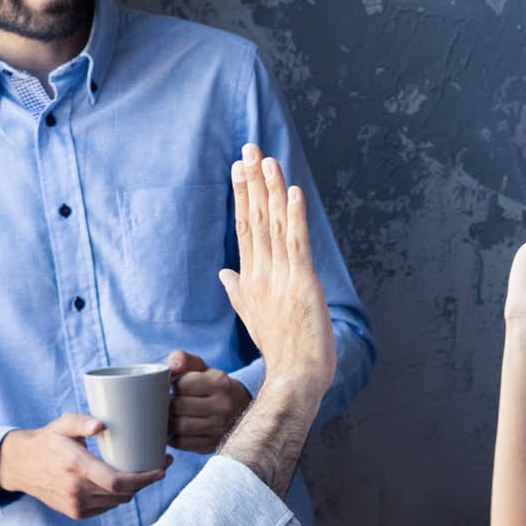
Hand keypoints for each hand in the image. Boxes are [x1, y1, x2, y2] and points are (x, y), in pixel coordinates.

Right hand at [0, 412, 168, 518]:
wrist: (21, 466)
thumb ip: (80, 422)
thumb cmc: (47, 441)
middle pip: (123, 494)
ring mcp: (76, 505)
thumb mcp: (61, 425)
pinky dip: (118, 497)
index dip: (144, 479)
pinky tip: (123, 484)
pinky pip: (107, 507)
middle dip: (145, 482)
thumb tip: (100, 423)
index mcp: (75, 467)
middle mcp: (76, 490)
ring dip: (134, 490)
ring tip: (144, 474)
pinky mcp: (76, 513)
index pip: (117, 482)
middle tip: (159, 467)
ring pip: (117, 502)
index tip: (162, 469)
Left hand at [167, 350, 251, 451]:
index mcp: (220, 383)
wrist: (240, 409)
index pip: (181, 385)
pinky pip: (183, 443)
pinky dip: (174, 437)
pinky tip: (176, 430)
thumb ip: (184, 359)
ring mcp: (220, 427)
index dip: (171, 386)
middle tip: (166, 403)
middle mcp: (223, 406)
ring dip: (169, 421)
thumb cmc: (214, 387)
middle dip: (167, 404)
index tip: (171, 388)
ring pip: (180, 426)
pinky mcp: (213, 444)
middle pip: (178, 406)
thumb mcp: (203, 368)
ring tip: (169, 415)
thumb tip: (171, 366)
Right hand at [219, 144, 334, 399]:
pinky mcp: (302, 283)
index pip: (244, 228)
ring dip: (271, 190)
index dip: (243, 196)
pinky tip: (293, 192)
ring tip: (267, 159)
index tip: (239, 167)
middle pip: (254, 219)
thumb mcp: (252, 317)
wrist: (294, 377)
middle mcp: (260, 274)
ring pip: (274, 225)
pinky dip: (295, 216)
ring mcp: (280, 278)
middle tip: (248, 148)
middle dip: (252, 181)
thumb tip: (223, 273)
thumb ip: (237, 291)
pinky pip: (297, 243)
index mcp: (249, 280)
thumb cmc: (280, 351)